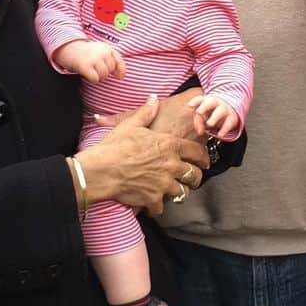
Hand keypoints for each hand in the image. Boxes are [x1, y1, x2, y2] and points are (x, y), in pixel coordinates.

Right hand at [54, 39, 124, 82]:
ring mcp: (94, 58)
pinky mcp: (85, 65)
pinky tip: (86, 73)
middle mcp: (102, 52)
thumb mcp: (101, 52)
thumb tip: (121, 77)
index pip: (119, 62)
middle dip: (104, 73)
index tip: (119, 77)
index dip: (119, 71)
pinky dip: (91, 79)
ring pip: (103, 75)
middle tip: (95, 69)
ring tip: (91, 71)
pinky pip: (95, 79)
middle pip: (110, 70)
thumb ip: (112, 61)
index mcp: (107, 48)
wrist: (68, 48)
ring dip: (98, 76)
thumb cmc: (86, 53)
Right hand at [77, 97, 208, 215]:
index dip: (203, 157)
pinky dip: (157, 206)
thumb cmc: (115, 146)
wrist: (102, 169)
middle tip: (192, 179)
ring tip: (174, 191)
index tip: (204, 161)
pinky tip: (153, 203)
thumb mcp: (131, 124)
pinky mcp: (153, 199)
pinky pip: (162, 207)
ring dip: (179, 192)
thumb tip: (153, 99)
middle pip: (194, 175)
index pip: (197, 152)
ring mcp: (163, 183)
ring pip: (182, 192)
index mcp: (169, 145)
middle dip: (195, 178)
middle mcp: (171, 165)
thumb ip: (146, 112)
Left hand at [187, 94, 240, 139]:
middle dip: (204, 106)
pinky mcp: (232, 118)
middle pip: (211, 101)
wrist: (231, 110)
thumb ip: (199, 121)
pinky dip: (224, 129)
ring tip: (209, 124)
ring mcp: (225, 109)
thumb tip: (199, 131)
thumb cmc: (213, 112)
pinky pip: (229, 123)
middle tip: (199, 112)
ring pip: (221, 111)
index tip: (190, 105)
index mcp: (207, 100)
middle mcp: (216, 103)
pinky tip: (220, 134)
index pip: (200, 99)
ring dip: (214, 118)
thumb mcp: (205, 114)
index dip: (194, 102)